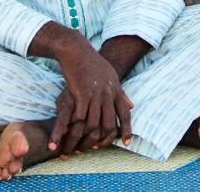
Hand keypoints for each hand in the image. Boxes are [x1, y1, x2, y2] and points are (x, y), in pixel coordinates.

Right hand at [27, 22, 133, 156]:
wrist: (76, 50)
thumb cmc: (92, 64)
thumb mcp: (111, 76)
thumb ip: (121, 93)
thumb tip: (132, 105)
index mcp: (116, 90)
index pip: (125, 114)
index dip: (126, 129)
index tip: (126, 143)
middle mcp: (108, 93)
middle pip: (109, 123)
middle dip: (102, 140)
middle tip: (94, 148)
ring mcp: (95, 94)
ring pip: (93, 123)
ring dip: (84, 138)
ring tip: (76, 147)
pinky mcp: (81, 93)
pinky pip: (79, 115)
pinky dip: (74, 125)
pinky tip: (67, 131)